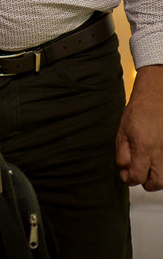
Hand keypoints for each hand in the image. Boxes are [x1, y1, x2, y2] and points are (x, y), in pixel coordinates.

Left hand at [117, 63, 162, 189]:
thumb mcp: (122, 132)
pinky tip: (155, 158)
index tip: (125, 173)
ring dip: (156, 176)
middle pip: (157, 183)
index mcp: (144, 148)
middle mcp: (161, 153)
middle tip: (138, 172)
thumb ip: (123, 153)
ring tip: (147, 165)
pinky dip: (162, 167)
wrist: (156, 98)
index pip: (138, 177)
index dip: (128, 178)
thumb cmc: (138, 112)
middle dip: (146, 182)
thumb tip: (125, 169)